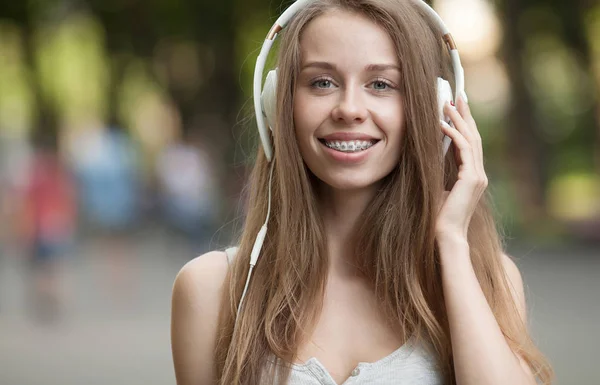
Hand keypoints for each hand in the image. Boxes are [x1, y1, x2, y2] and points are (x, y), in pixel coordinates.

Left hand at [436, 95, 487, 239]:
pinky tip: (442, 124)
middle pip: (474, 136)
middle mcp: (479, 174)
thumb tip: (430, 154)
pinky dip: (453, 134)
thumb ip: (440, 172)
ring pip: (470, 139)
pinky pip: (463, 150)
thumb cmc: (438, 216)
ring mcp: (478, 176)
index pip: (469, 143)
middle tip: (458, 95)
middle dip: (465, 114)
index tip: (456, 107)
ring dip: (459, 119)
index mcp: (472, 176)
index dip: (464, 124)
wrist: (445, 236)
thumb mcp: (438, 187)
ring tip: (448, 103)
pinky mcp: (472, 179)